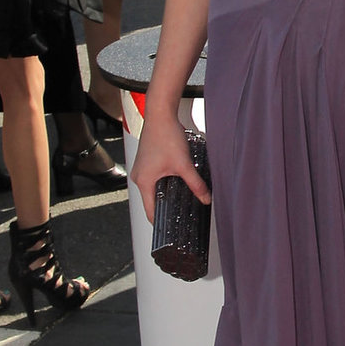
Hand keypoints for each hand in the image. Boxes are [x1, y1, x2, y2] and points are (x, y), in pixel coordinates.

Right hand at [132, 106, 210, 223]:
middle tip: (181, 216)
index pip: (150, 212)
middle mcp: (138, 177)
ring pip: (153, 189)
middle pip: (151, 201)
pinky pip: (153, 179)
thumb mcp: (184, 164)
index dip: (161, 223)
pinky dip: (163, 183)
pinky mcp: (146, 162)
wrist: (161, 114)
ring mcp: (141, 169)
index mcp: (143, 182)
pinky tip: (176, 182)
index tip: (171, 231)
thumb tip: (206, 198)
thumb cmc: (166, 136)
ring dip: (165, 194)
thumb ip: (195, 184)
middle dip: (166, 208)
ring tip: (180, 200)